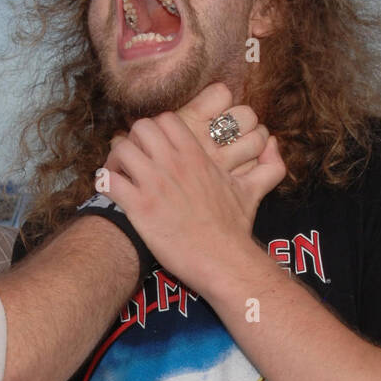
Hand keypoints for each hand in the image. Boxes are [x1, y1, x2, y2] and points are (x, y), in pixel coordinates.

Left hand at [102, 89, 285, 290]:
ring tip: (119, 175)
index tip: (154, 147)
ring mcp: (155, 183)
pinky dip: (105, 183)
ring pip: (120, 149)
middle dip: (132, 139)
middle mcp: (174, 163)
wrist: (222, 260)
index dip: (154, 130)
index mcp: (196, 155)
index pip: (165, 120)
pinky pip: (109, 180)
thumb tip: (275, 143)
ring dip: (115, 160)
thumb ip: (267, 165)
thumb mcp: (252, 191)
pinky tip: (113, 194)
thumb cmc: (234, 229)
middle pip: (139, 127)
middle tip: (133, 160)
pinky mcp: (140, 207)